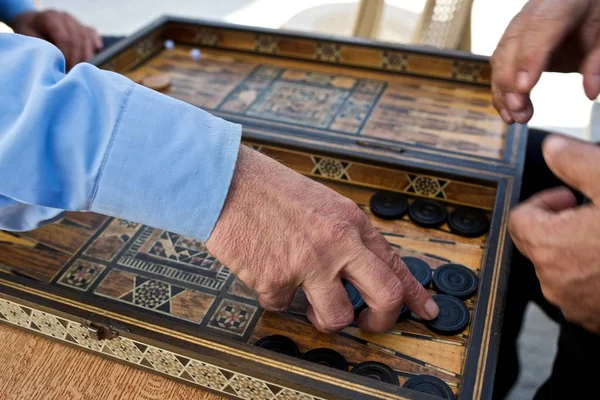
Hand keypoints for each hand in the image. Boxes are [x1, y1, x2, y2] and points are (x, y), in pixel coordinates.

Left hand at [10, 10, 102, 69]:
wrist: (31, 23)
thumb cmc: (29, 34)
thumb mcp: (29, 40)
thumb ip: (44, 49)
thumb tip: (58, 64)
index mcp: (51, 18)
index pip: (66, 39)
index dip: (67, 57)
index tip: (65, 71)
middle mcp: (66, 18)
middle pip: (79, 40)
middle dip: (77, 60)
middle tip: (72, 74)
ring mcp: (75, 21)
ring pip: (87, 40)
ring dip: (86, 57)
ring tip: (79, 70)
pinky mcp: (82, 26)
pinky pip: (93, 35)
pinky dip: (95, 45)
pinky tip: (95, 53)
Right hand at [205, 146, 438, 333]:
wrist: (227, 182)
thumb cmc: (270, 189)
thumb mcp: (322, 204)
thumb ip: (345, 236)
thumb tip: (360, 268)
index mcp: (350, 222)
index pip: (394, 263)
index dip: (412, 292)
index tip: (424, 311)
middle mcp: (337, 243)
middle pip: (383, 295)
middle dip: (382, 320)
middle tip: (370, 324)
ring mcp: (309, 263)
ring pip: (336, 318)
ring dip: (324, 319)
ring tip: (309, 304)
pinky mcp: (277, 280)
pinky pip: (282, 307)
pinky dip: (275, 297)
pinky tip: (265, 273)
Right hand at [490, 0, 599, 123]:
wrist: (579, 4)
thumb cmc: (592, 14)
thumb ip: (597, 61)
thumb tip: (591, 91)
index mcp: (559, 3)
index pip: (539, 30)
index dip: (528, 60)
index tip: (524, 88)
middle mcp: (533, 12)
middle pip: (513, 47)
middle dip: (511, 82)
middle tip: (519, 110)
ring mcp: (519, 26)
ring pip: (501, 58)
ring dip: (503, 91)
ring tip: (515, 117)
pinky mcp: (512, 42)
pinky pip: (499, 65)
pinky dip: (500, 89)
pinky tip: (507, 110)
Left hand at [508, 134, 599, 332]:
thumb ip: (576, 162)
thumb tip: (554, 149)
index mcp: (549, 245)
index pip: (519, 218)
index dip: (544, 201)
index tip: (569, 197)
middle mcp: (554, 280)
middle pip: (539, 243)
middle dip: (562, 224)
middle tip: (595, 213)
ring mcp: (575, 304)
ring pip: (562, 268)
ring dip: (580, 250)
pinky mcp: (595, 318)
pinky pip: (584, 292)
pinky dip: (596, 275)